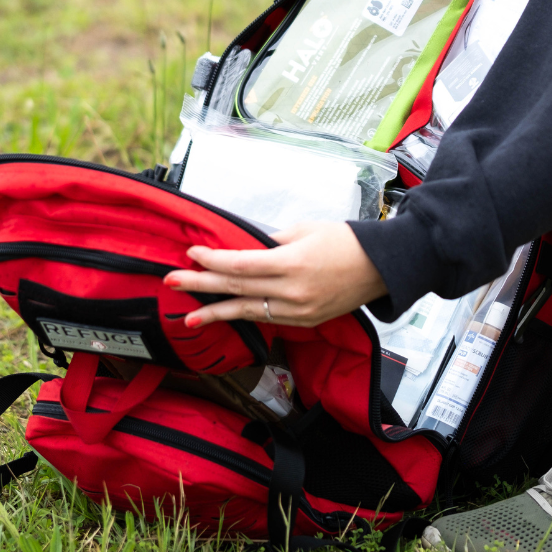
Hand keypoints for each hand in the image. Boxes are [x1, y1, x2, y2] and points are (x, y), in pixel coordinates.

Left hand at [163, 221, 386, 327]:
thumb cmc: (344, 241)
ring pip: (248, 312)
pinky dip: (244, 315)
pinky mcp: (304, 322)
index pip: (241, 265)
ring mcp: (298, 311)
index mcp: (292, 263)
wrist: (380, 268)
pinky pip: (267, 318)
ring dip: (216, 313)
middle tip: (171, 283)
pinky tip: (225, 314)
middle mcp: (292, 292)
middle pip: (237, 290)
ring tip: (188, 318)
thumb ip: (272, 241)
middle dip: (200, 287)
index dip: (212, 261)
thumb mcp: (305, 229)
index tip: (191, 254)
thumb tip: (246, 247)